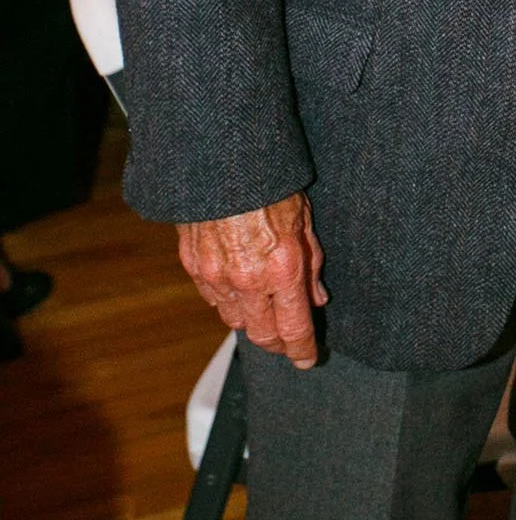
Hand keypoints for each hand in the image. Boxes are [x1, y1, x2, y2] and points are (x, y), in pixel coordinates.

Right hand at [177, 191, 327, 368]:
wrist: (220, 161)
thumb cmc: (268, 184)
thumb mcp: (303, 219)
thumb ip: (312, 264)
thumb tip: (317, 298)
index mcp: (282, 267)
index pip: (294, 328)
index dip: (303, 349)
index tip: (308, 359)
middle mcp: (248, 279)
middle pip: (263, 335)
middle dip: (279, 344)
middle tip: (289, 343)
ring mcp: (216, 276)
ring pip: (236, 321)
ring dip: (253, 323)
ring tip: (266, 314)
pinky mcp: (194, 267)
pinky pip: (214, 300)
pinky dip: (229, 303)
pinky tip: (240, 292)